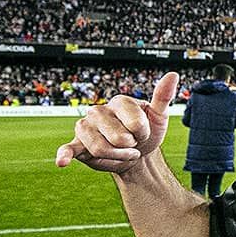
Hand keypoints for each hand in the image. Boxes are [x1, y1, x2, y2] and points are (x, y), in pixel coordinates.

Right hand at [56, 72, 177, 173]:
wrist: (137, 154)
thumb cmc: (147, 132)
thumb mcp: (158, 116)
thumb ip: (162, 97)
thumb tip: (173, 74)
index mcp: (119, 101)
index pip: (135, 124)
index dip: (142, 134)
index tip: (143, 132)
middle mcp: (99, 110)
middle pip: (117, 138)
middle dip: (130, 148)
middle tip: (132, 144)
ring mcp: (86, 126)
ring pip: (100, 148)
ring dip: (117, 157)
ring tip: (122, 153)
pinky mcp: (78, 143)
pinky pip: (69, 148)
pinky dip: (64, 155)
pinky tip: (62, 162)